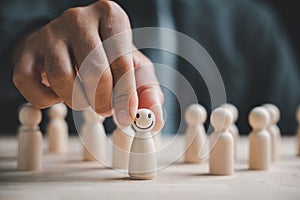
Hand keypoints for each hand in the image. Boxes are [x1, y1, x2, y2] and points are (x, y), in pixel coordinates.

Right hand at [13, 1, 163, 129]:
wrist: (72, 45)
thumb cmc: (109, 58)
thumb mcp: (135, 69)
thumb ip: (148, 93)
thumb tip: (154, 120)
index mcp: (110, 16)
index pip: (121, 60)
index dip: (126, 95)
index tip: (127, 116)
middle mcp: (78, 18)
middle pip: (93, 69)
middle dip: (103, 100)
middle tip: (106, 109)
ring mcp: (49, 33)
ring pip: (62, 78)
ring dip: (77, 100)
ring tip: (84, 97)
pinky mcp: (26, 51)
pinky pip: (30, 85)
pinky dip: (47, 100)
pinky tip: (59, 92)